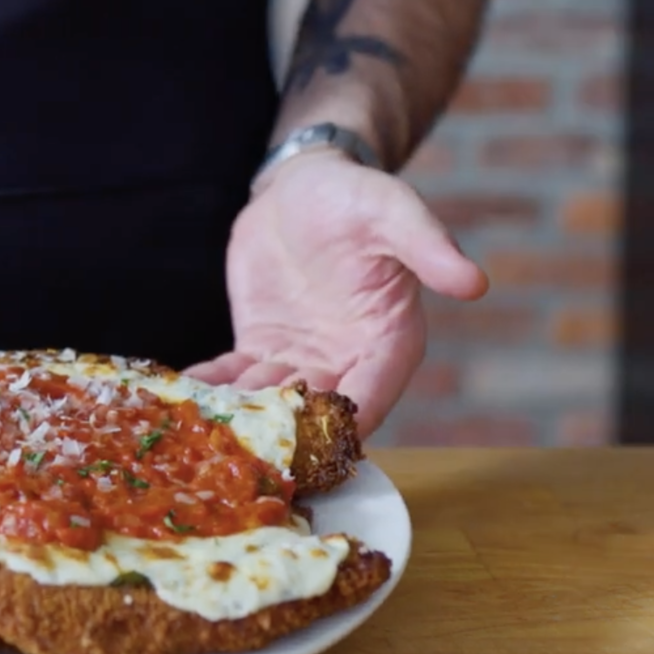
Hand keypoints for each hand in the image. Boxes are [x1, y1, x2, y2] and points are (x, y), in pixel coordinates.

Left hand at [189, 152, 488, 435]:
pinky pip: (235, 380)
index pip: (374, 392)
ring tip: (204, 445)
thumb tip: (475, 282)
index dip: (350, 422)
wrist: (301, 186)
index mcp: (390, 340)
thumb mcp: (392, 210)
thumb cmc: (356, 195)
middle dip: (287, 441)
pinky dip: (210, 392)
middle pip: (319, 414)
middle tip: (251, 467)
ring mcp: (301, 361)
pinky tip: (178, 405)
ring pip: (272, 404)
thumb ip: (427, 245)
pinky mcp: (261, 351)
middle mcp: (348, 361)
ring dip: (242, 424)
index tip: (323, 451)